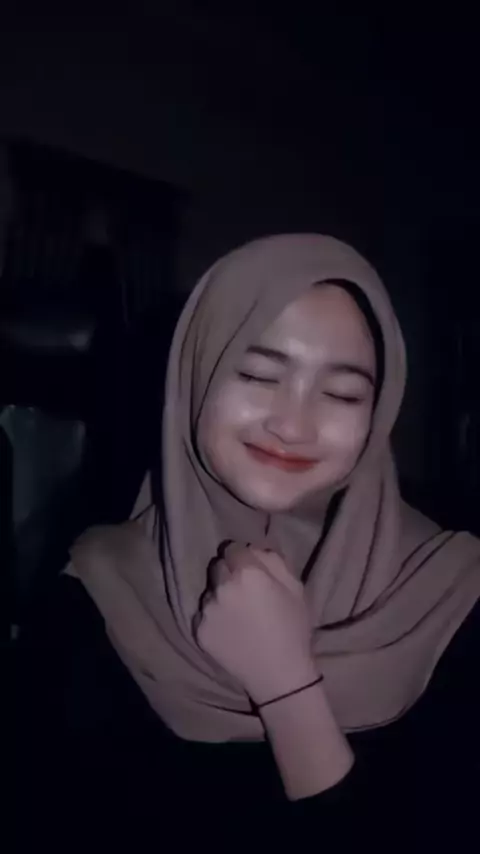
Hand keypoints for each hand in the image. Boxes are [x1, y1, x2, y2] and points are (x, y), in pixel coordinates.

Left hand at [194, 543, 317, 704]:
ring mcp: (207, 609)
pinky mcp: (198, 630)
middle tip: (244, 592)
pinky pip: (203, 614)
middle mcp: (222, 586)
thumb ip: (274, 560)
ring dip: (220, 597)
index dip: (242, 556)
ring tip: (238, 616)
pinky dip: (214, 619)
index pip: (232, 548)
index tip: (249, 568)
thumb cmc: (293, 629)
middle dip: (229, 574)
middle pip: (218, 567)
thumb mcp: (296, 588)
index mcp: (247, 572)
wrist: (279, 676)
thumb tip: (255, 549)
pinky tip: (230, 631)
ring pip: (210, 592)